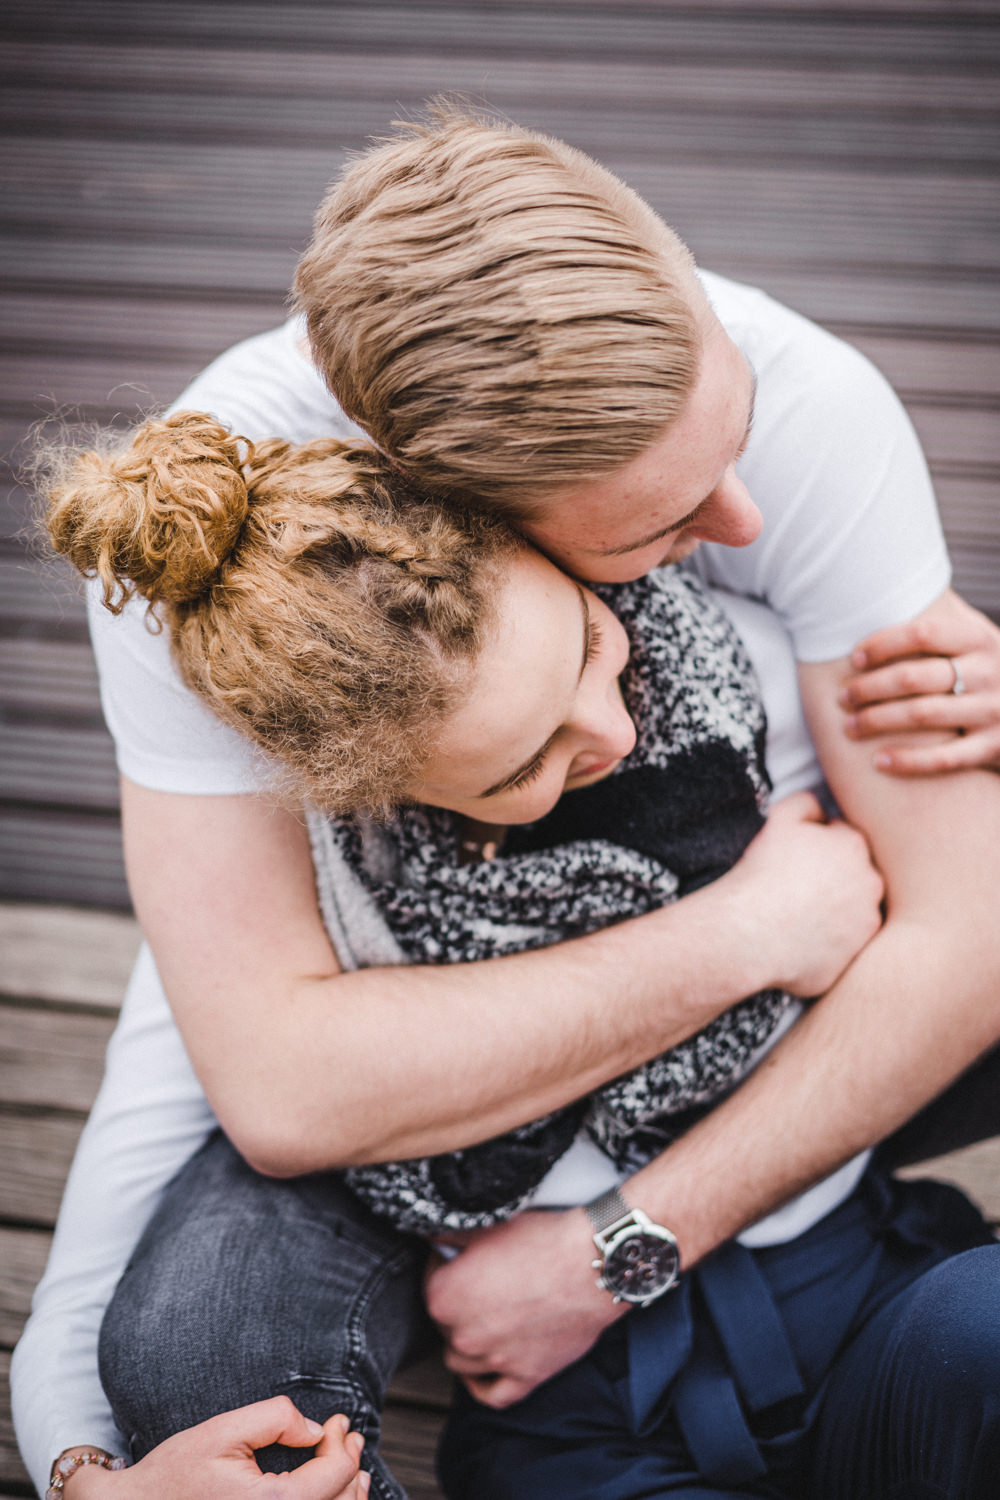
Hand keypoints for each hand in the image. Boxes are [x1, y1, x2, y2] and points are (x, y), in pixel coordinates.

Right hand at [63, 1399, 367, 1498]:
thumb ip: (275, 1418)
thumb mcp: (223, 1430)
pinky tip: (330, 1496)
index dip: (344, 1442)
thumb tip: (317, 1429)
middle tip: (351, 1437)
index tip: (338, 1420)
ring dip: (348, 1495)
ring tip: (353, 1468)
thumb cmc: (175, 1473)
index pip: (335, 1474)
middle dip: (352, 1466)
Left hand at [425, 1209, 623, 1407]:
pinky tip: (483, 1372)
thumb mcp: (487, 1225)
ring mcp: (494, 1359)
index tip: (462, 1261)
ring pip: (461, 1360)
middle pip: (444, 1324)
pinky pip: (493, 1394)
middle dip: (457, 1305)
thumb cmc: (542, 1241)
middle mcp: (463, 1335)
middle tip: (480, 1285)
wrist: (592, 1265)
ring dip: (467, 1342)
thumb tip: (432, 1238)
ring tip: (484, 1321)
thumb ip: (449, 1236)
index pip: (431, 1282)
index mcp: (445, 1296)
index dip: (447, 1267)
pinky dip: (483, 1385)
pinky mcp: (526, 1376)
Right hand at [728, 791, 883, 996]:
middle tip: (799, 887)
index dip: (819, 848)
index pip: (844, 840)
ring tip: (798, 914)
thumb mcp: (779, 819)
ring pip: (853, 911)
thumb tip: (822, 810)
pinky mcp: (855, 956)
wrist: (748, 931)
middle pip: (854, 875)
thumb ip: (806, 803)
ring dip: (834, 910)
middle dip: (833, 879)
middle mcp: (871, 883)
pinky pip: (843, 945)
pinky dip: (828, 942)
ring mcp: (866, 923)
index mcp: (854, 846)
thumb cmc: (762, 874)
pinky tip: (800, 938)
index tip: (800, 860)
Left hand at [840, 591, 999, 773]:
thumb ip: (948, 619)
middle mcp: (990, 673)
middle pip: (914, 677)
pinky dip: (906, 760)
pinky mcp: (992, 748)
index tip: (854, 658)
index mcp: (981, 639)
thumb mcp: (981, 640)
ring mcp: (993, 712)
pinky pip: (943, 758)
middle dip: (869, 688)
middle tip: (842, 697)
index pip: (923, 634)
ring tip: (849, 726)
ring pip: (923, 715)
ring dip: (877, 721)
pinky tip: (877, 761)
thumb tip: (900, 581)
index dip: (882, 644)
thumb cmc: (991, 670)